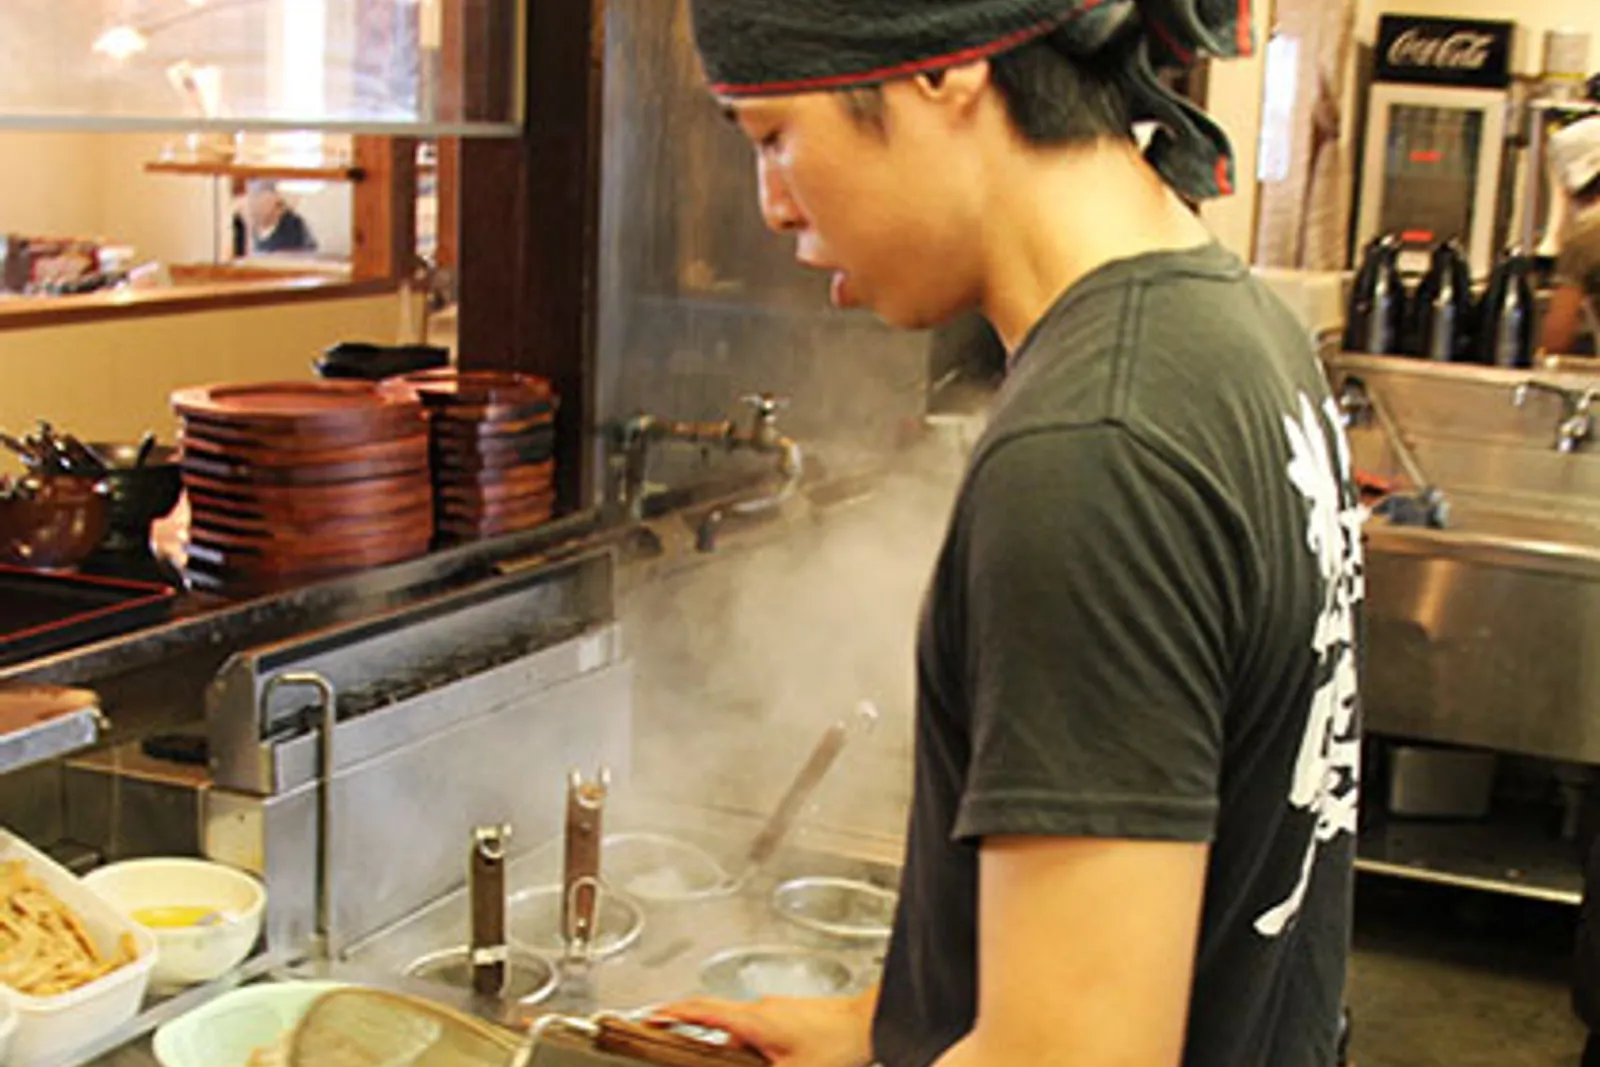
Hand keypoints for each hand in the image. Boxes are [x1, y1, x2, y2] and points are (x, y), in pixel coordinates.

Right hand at [654, 992, 875, 1066]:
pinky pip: (761, 1032)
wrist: (871, 1023)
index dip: (671, 1013)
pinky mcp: (790, 1015)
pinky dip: (757, 1050)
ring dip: (741, 1054)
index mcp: (753, 1019)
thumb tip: (725, 1065)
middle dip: (710, 1050)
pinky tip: (776, 1062)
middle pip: (720, 1027)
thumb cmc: (838, 1045)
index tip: (651, 1017)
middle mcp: (762, 1008)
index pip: (701, 1009)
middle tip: (696, 1055)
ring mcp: (777, 1009)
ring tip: (766, 1063)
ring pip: (744, 1033)